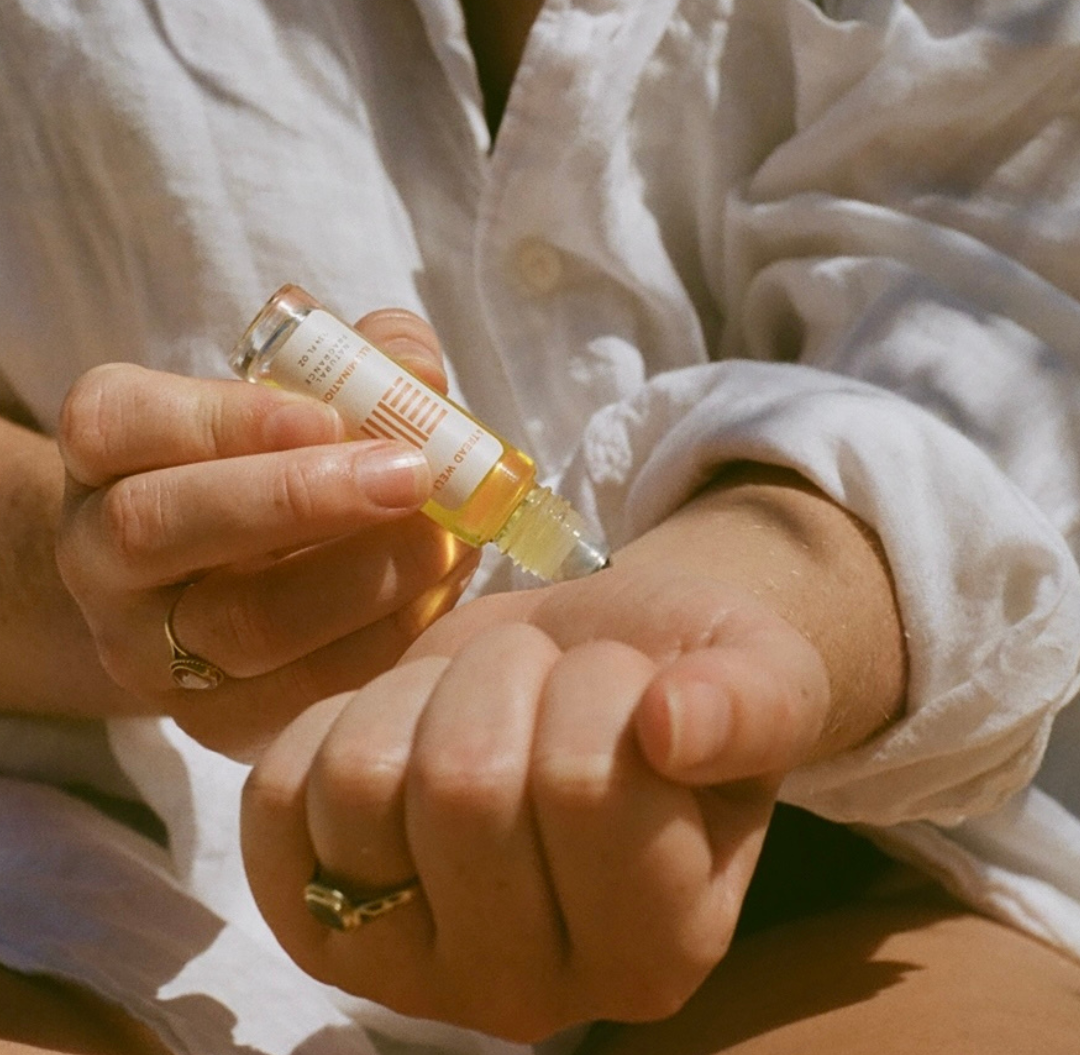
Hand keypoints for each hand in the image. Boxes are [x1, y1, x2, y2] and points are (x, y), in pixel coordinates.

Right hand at [55, 309, 477, 757]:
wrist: (227, 588)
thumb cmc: (282, 470)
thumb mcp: (305, 402)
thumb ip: (362, 367)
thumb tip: (421, 377)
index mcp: (108, 452)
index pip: (117, 423)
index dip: (223, 418)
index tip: (329, 415)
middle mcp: (99, 552)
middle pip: (156, 527)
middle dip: (297, 498)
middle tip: (410, 477)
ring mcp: (144, 649)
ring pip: (235, 627)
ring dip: (361, 581)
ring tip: (446, 543)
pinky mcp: (212, 723)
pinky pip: (299, 696)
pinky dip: (384, 643)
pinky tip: (437, 598)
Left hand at [240, 562, 832, 1039]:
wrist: (577, 684)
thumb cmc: (666, 679)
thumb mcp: (754, 670)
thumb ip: (752, 704)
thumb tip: (675, 726)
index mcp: (663, 949)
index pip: (588, 787)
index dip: (600, 687)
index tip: (626, 680)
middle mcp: (531, 993)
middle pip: (463, 784)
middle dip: (507, 676)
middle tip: (545, 678)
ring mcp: (407, 971)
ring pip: (361, 779)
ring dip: (424, 690)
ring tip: (478, 697)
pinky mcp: (315, 918)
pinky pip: (278, 793)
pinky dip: (341, 717)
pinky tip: (407, 724)